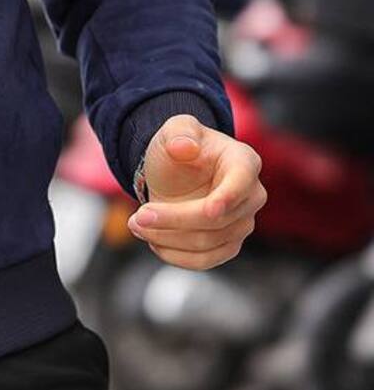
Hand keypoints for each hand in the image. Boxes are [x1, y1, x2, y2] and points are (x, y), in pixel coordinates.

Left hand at [125, 115, 266, 268]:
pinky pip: (204, 261)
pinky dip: (175, 255)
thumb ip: (180, 132)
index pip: (241, 182)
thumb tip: (184, 147)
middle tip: (138, 216)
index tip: (209, 210)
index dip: (227, 197)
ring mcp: (242, 224)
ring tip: (137, 225)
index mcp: (244, 161)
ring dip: (167, 239)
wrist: (177, 172)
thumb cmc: (180, 147)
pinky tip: (153, 241)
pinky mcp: (228, 245)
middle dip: (173, 220)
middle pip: (217, 220)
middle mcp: (251, 196)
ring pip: (207, 243)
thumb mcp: (175, 128)